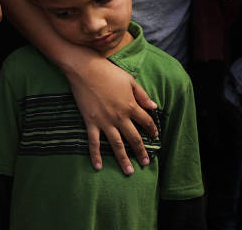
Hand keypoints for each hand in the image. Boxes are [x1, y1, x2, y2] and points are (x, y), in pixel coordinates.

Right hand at [66, 56, 158, 174]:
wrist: (85, 69)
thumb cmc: (108, 72)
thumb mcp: (130, 80)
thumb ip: (142, 95)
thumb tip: (154, 107)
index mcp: (130, 106)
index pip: (146, 122)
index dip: (152, 130)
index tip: (155, 137)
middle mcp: (120, 117)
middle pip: (134, 138)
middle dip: (141, 151)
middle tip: (145, 163)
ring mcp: (105, 121)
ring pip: (116, 144)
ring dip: (123, 159)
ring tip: (129, 171)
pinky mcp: (91, 122)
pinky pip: (93, 142)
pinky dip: (95, 155)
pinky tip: (98, 166)